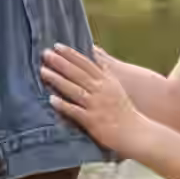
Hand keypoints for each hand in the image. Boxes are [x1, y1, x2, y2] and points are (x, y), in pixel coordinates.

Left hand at [39, 43, 151, 158]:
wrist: (136, 132)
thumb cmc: (124, 109)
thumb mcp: (116, 84)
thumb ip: (104, 68)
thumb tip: (94, 50)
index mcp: (107, 81)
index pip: (86, 64)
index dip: (71, 54)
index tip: (57, 46)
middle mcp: (101, 91)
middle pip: (78, 74)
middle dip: (61, 63)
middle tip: (45, 54)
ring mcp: (96, 105)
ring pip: (75, 90)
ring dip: (58, 80)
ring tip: (43, 72)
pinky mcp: (93, 121)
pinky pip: (75, 111)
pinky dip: (64, 105)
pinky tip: (51, 100)